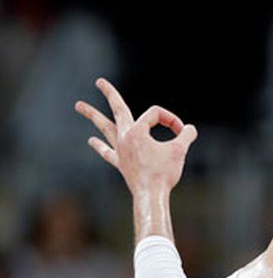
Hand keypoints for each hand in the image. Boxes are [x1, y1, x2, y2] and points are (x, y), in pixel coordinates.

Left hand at [75, 78, 197, 195]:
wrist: (151, 196)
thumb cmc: (164, 173)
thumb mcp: (180, 150)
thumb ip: (187, 134)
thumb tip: (189, 129)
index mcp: (137, 131)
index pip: (156, 114)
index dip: (171, 120)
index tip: (181, 133)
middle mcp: (125, 137)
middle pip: (117, 110)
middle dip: (109, 94)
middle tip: (99, 81)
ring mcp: (120, 150)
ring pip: (105, 128)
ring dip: (93, 116)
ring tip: (78, 105)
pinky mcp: (121, 163)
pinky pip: (107, 151)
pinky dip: (100, 145)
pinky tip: (91, 141)